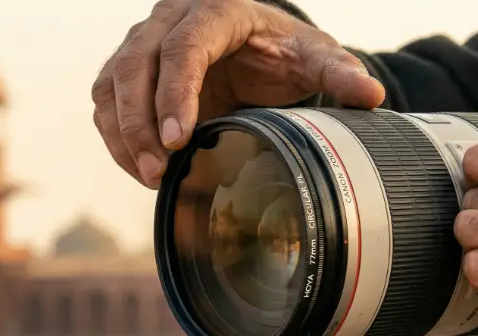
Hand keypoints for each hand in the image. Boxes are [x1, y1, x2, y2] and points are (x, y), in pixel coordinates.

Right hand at [91, 0, 385, 188]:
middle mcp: (169, 18)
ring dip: (123, 133)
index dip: (176, 93)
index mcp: (215, 10)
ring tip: (150, 177)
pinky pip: (107, 102)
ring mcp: (143, 42)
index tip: (179, 138)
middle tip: (157, 171)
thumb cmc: (285, 52)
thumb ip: (339, 72)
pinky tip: (141, 169)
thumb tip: (371, 95)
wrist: (259, 47)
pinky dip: (117, 137)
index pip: (183, 48)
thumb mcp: (315, 57)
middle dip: (140, 122)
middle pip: (134, 64)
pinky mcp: (128, 69)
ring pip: (112, 84)